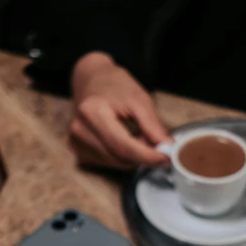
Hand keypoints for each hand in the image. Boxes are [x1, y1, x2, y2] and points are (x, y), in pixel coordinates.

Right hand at [69, 52, 170, 168]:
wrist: (92, 81)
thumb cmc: (115, 86)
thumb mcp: (139, 99)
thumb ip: (152, 125)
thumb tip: (166, 147)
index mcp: (92, 113)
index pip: (123, 146)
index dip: (148, 156)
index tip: (168, 158)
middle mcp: (80, 131)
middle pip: (120, 158)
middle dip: (144, 156)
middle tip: (161, 146)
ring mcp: (76, 143)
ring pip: (117, 163)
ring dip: (135, 157)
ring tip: (142, 137)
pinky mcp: (80, 152)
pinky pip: (109, 163)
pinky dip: (125, 157)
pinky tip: (129, 142)